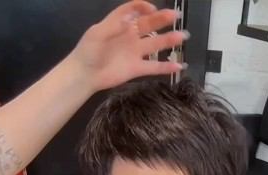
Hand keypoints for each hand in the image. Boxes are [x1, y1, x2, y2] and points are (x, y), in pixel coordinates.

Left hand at [68, 1, 187, 92]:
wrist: (84, 75)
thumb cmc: (88, 51)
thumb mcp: (98, 33)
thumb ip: (115, 24)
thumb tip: (133, 17)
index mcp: (119, 24)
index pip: (134, 10)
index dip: (143, 7)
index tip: (153, 9)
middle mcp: (130, 36)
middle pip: (149, 24)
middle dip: (162, 19)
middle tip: (176, 16)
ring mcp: (134, 52)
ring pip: (155, 44)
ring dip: (169, 40)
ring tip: (182, 36)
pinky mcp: (137, 69)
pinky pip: (154, 67)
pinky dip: (166, 67)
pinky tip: (179, 65)